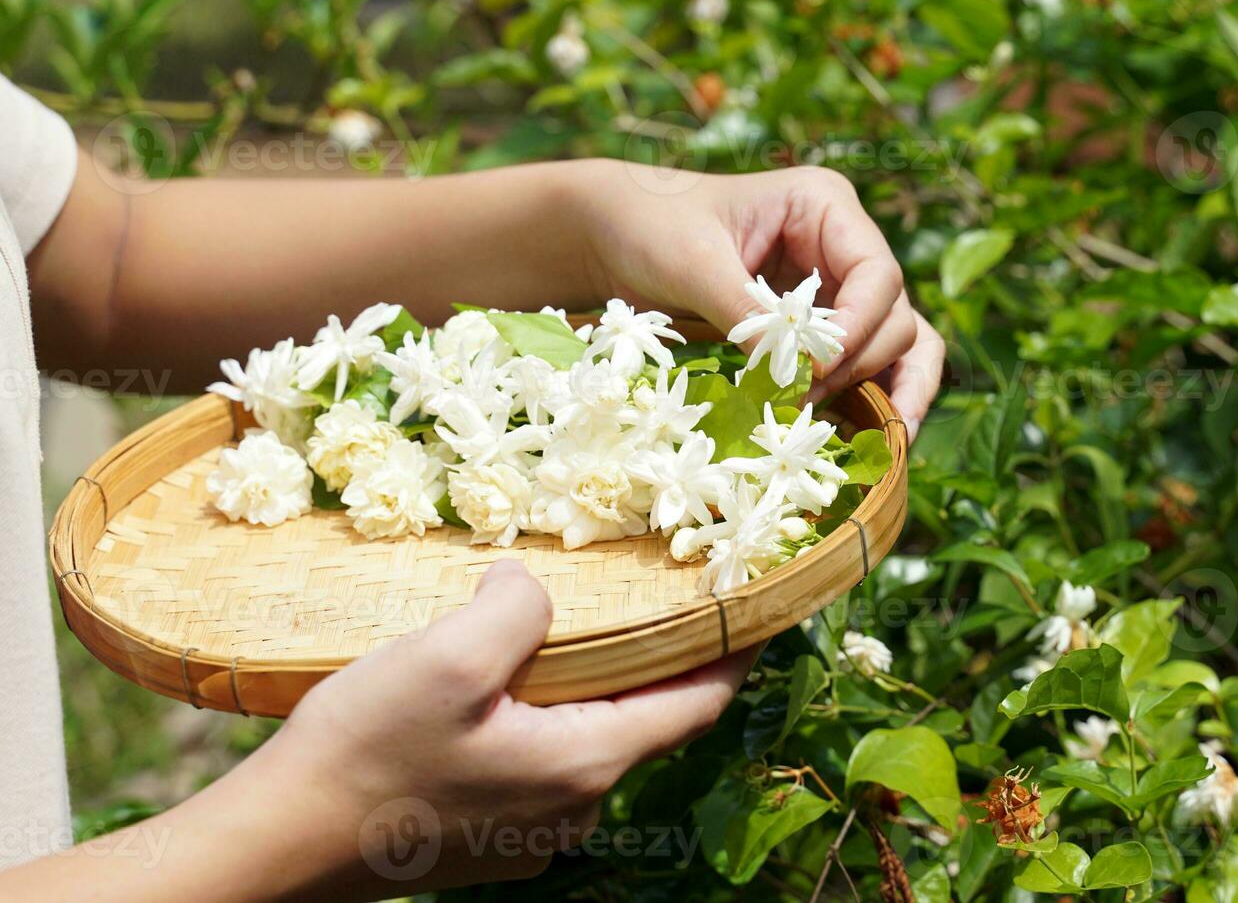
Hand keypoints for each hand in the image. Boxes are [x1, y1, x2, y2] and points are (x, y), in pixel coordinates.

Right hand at [220, 560, 751, 897]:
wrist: (280, 847)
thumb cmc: (366, 752)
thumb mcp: (449, 657)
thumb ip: (521, 609)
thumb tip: (536, 590)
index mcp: (585, 765)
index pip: (697, 704)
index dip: (735, 649)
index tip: (759, 603)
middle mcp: (574, 810)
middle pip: (641, 719)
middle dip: (650, 655)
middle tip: (647, 589)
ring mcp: (531, 834)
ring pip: (586, 739)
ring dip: (586, 684)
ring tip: (562, 625)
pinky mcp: (490, 840)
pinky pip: (542, 762)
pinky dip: (543, 714)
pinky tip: (499, 683)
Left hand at [568, 160, 943, 436]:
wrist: (614, 237)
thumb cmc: (650, 225)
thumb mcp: (692, 262)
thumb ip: (744, 312)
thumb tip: (792, 371)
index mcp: (824, 206)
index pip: (876, 272)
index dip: (860, 326)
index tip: (818, 367)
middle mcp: (843, 246)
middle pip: (893, 315)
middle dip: (860, 363)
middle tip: (804, 400)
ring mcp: (836, 290)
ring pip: (898, 344)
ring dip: (886, 390)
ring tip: (885, 441)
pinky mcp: (818, 331)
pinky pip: (867, 365)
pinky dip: (875, 398)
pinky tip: (880, 439)